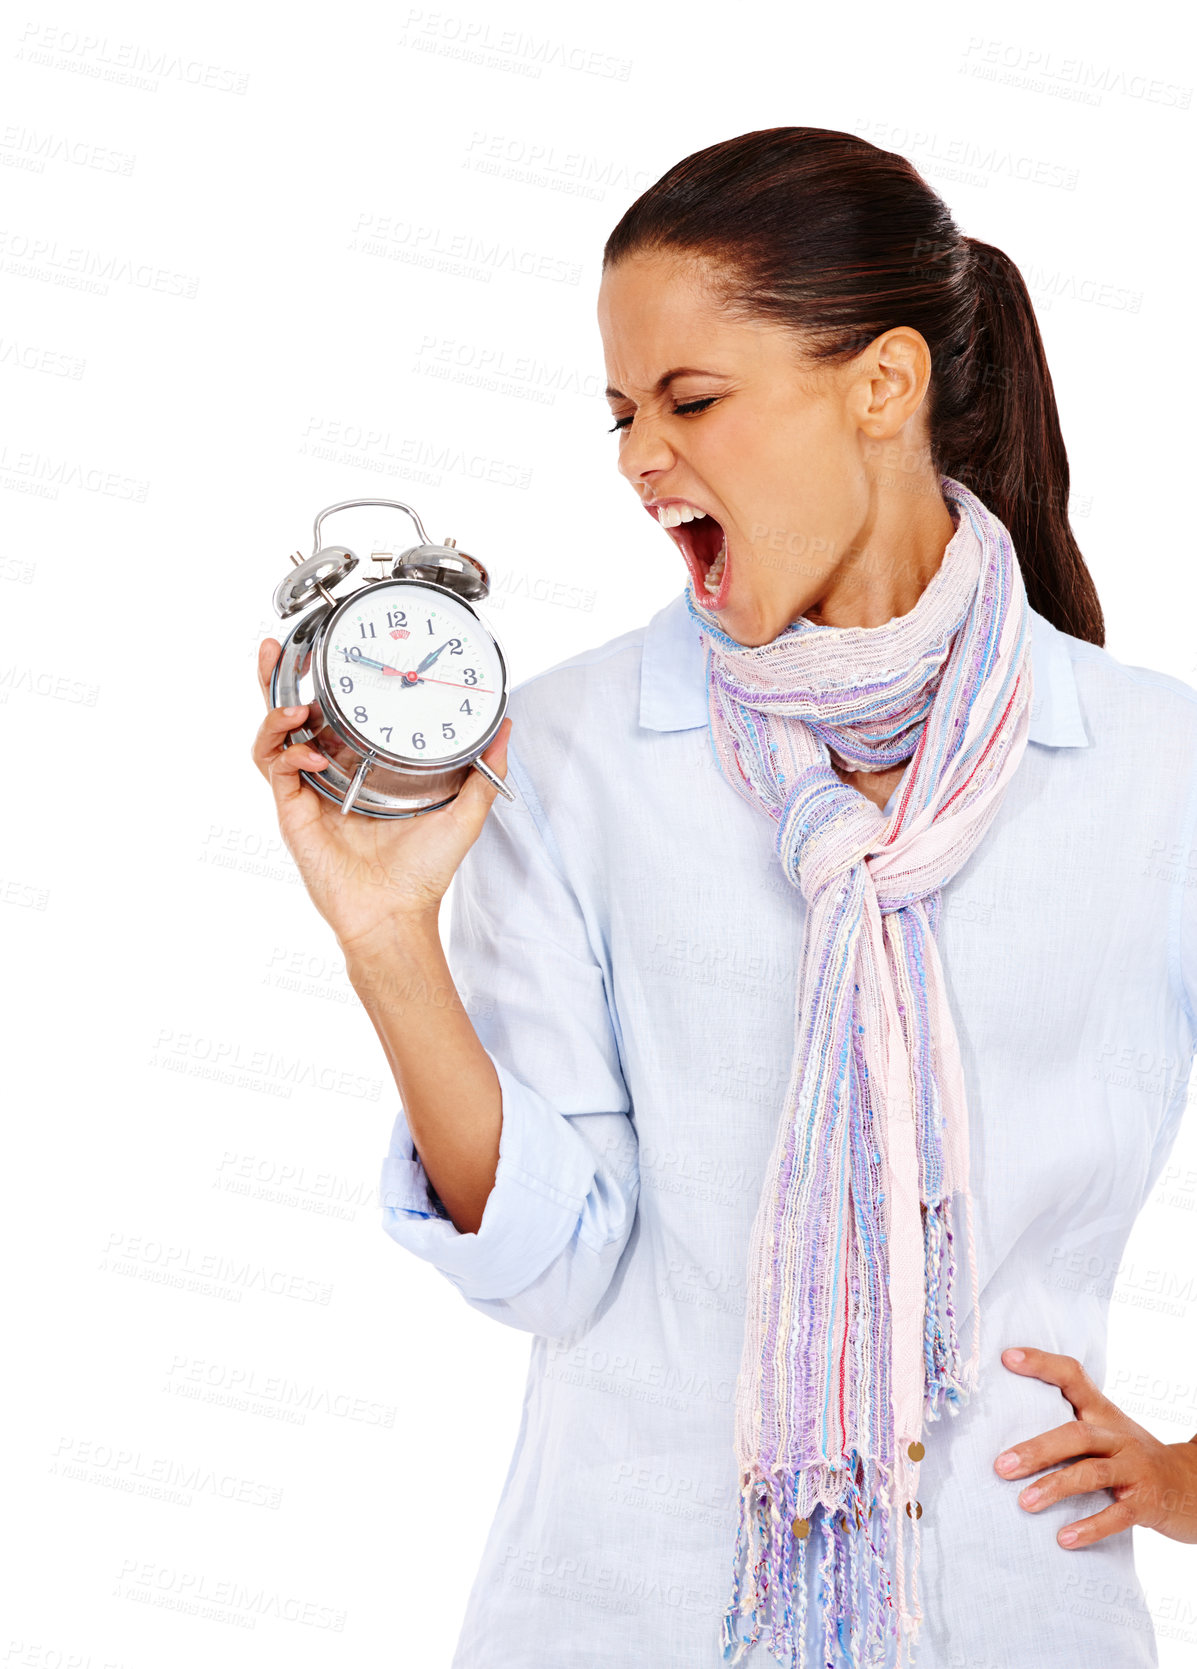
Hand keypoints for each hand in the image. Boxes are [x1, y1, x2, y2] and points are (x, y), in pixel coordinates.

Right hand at [251, 637, 511, 954]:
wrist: (396, 915)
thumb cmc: (423, 872)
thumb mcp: (464, 812)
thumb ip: (484, 770)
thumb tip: (505, 727)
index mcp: (359, 771)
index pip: (333, 716)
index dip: (323, 683)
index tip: (331, 649)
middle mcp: (327, 778)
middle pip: (288, 718)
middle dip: (276, 680)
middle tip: (275, 646)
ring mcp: (306, 795)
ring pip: (271, 740)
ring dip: (275, 713)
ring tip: (294, 703)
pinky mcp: (293, 815)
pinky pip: (276, 771)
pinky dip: (288, 754)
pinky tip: (312, 754)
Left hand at [994, 1346, 1196, 1547]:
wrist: (1193, 1486)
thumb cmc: (1133, 1460)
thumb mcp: (1108, 1434)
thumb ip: (1069, 1430)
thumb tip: (1009, 1441)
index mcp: (1104, 1414)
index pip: (1073, 1376)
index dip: (1041, 1364)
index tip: (1006, 1358)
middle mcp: (1120, 1436)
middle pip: (1076, 1433)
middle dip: (1036, 1449)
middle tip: (1000, 1466)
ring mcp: (1136, 1469)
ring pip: (1093, 1473)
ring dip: (1055, 1487)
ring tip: (1023, 1503)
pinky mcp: (1148, 1503)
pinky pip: (1117, 1516)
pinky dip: (1090, 1527)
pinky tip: (1064, 1539)